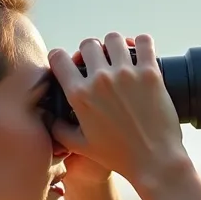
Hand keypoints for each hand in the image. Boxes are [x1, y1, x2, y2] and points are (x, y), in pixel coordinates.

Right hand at [48, 33, 191, 189]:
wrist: (154, 160)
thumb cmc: (117, 156)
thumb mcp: (79, 146)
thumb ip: (57, 128)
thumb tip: (47, 115)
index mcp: (80, 95)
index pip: (58, 58)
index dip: (60, 57)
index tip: (68, 63)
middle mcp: (101, 80)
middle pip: (87, 44)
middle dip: (90, 51)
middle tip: (98, 63)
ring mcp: (127, 74)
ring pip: (114, 39)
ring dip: (115, 46)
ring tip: (120, 57)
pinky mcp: (151, 73)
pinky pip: (144, 42)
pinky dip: (142, 44)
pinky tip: (141, 53)